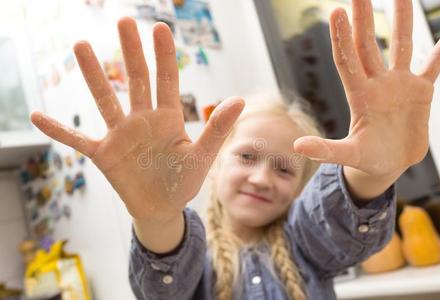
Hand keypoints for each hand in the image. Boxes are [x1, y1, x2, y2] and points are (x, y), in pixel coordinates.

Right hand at [30, 18, 243, 220]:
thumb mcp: (202, 156)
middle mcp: (142, 120)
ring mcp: (121, 135)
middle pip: (135, 80)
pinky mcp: (104, 155)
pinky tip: (37, 116)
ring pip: (105, 99)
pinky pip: (77, 141)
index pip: (166, 80)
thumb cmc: (183, 181)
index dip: (164, 55)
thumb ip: (216, 129)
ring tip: (81, 46)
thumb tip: (239, 100)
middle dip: (131, 52)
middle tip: (124, 21)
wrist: (162, 208)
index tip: (160, 28)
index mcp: (168, 118)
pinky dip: (59, 131)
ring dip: (93, 75)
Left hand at [294, 0, 439, 176]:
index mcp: (359, 95)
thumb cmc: (367, 160)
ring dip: (401, 19)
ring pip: (400, 45)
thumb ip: (326, 149)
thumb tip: (297, 146)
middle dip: (364, 17)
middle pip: (368, 44)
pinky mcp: (420, 90)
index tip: (336, 12)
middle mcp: (377, 83)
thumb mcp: (348, 155)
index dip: (342, 38)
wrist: (389, 164)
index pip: (347, 60)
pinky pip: (434, 62)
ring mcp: (399, 84)